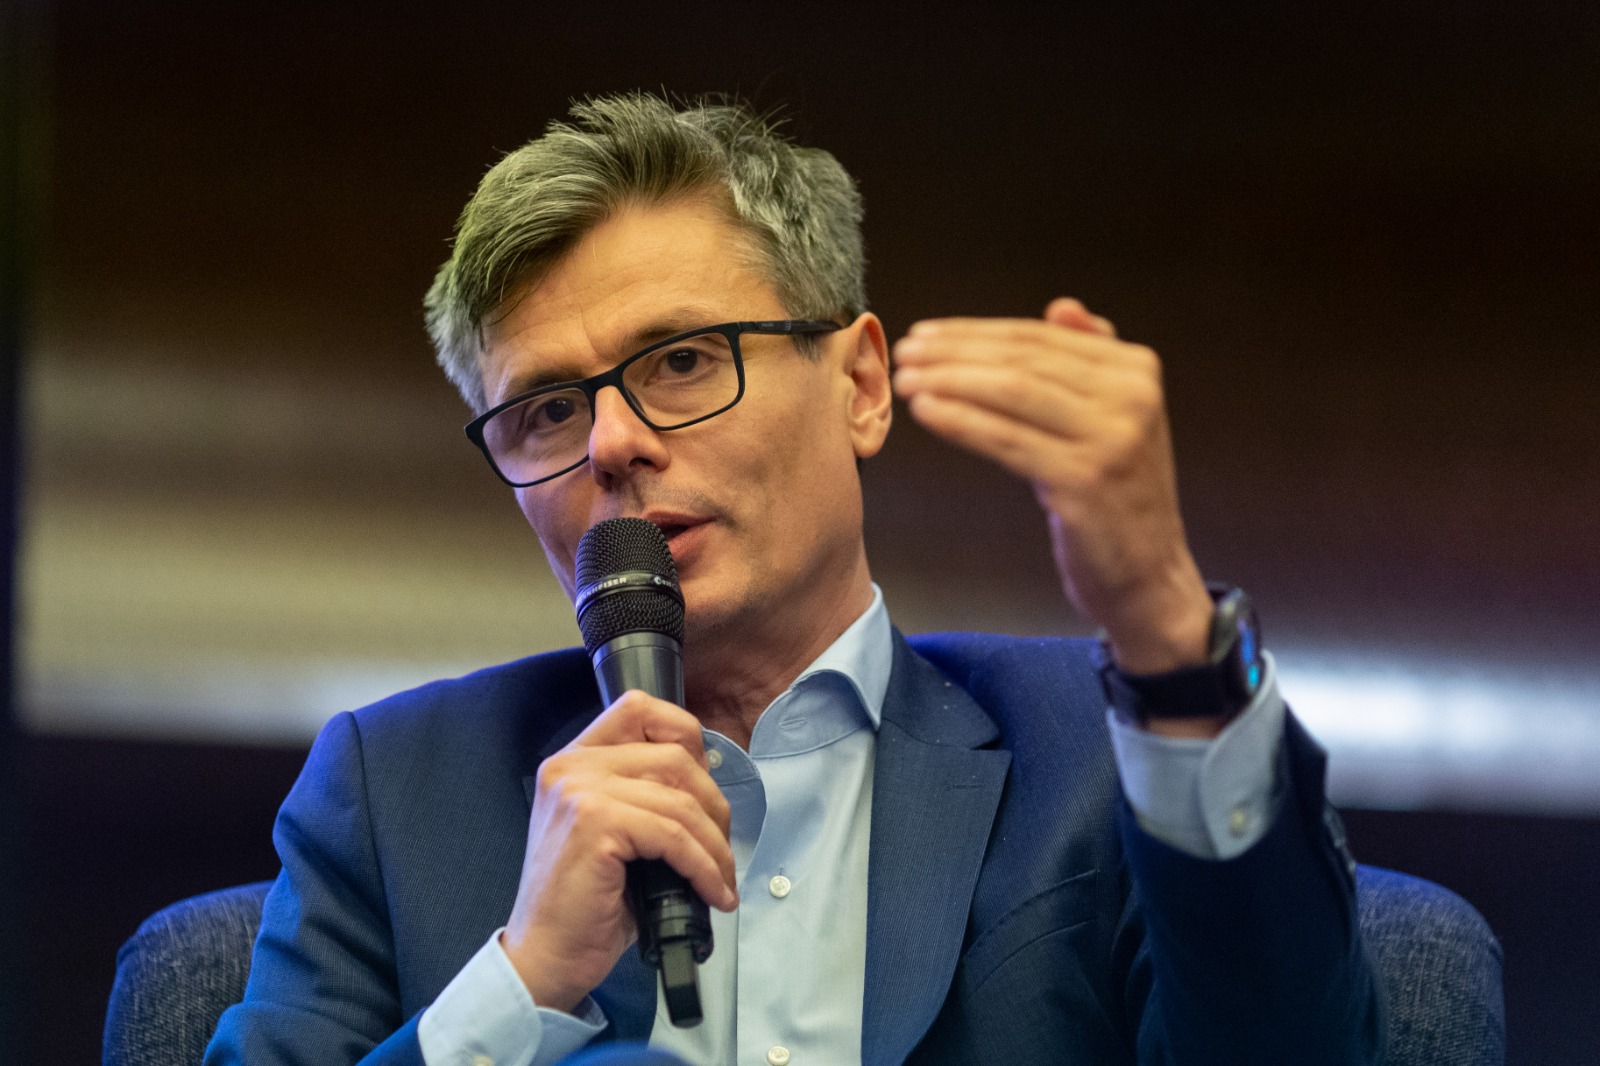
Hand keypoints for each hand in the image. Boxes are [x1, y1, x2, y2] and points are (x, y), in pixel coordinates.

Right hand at [500, 690, 737, 1012]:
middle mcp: (571, 766)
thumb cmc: (586, 901)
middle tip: (720, 849)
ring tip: (720, 879)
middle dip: (713, 805)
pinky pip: (674, 836)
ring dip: (715, 845)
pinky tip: (711, 892)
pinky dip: (704, 867)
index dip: (685, 736)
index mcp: (573, 760)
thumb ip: (646, 794)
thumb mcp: (615, 832)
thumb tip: (709, 785)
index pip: (639, 708)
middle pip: (674, 756)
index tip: (705, 784)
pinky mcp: (595, 823)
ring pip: (680, 800)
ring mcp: (580, 791)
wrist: (546, 954)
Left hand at [891, 297, 1212, 678]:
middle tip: (905, 354)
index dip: (975, 333)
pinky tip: (927, 412)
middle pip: (1022, 361)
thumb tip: (1061, 306)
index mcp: (1137, 370)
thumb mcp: (1115, 418)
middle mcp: (1131, 397)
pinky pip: (1007, 440)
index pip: (1039, 338)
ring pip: (1010, 394)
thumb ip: (1092, 360)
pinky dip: (961, 421)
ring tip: (905, 381)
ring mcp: (1111, 439)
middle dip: (954, 354)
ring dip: (948, 382)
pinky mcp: (1085, 480)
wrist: (1147, 572)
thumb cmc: (1116, 494)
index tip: (926, 334)